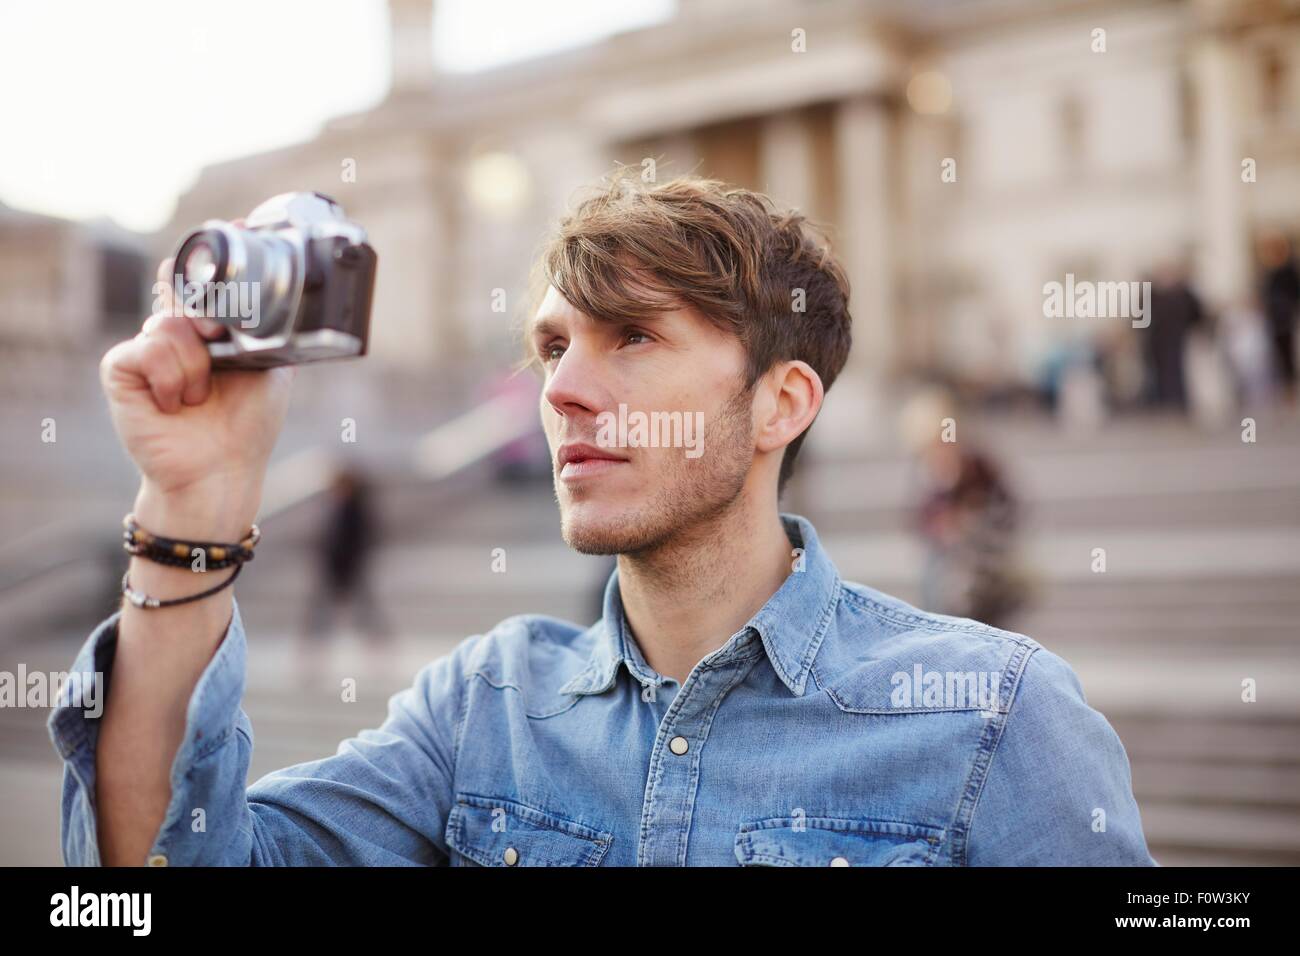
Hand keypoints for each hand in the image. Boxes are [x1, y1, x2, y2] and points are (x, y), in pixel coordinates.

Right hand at [100, 254, 294, 537]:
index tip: (236, 228)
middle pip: (184, 294)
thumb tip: (269, 291)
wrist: (222, 469)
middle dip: (209, 315)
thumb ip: (265, 327)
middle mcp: (172, 332)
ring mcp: (145, 348)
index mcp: (205, 328)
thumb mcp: (271, 366)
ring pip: (170, 324)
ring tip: (199, 396)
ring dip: (197, 366)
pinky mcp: (121, 369)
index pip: (197, 279)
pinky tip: (175, 404)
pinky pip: (149, 349)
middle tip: (221, 341)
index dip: (209, 257)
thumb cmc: (247, 423)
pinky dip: (172, 378)